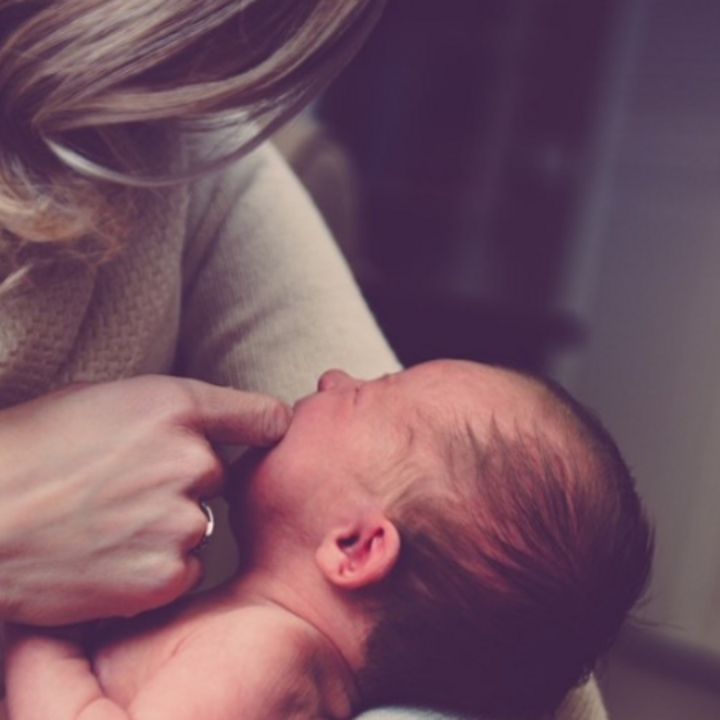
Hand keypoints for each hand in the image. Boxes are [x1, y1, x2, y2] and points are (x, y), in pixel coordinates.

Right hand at [0, 376, 290, 625]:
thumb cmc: (32, 449)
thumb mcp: (103, 399)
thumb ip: (169, 412)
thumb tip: (206, 427)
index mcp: (176, 406)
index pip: (266, 417)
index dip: (263, 430)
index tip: (259, 439)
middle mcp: (191, 460)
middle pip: (219, 476)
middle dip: (185, 483)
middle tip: (126, 490)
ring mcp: (180, 520)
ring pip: (200, 526)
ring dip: (168, 529)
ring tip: (107, 526)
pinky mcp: (164, 575)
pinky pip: (184, 569)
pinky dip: (155, 568)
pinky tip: (108, 558)